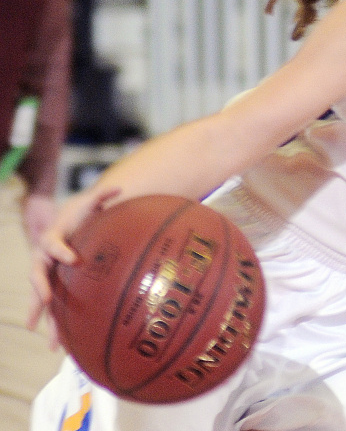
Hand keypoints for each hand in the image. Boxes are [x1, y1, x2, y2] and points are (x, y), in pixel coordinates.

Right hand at [27, 188, 120, 345]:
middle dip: (41, 289)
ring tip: (50, 341)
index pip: (52, 244)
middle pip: (38, 276)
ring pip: (41, 299)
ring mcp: (47, 275)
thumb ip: (102, 196)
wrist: (69, 225)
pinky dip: (53, 326)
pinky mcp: (54, 286)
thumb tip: (118, 188)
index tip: (73, 259)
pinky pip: (51, 307)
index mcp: (52, 238)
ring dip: (44, 318)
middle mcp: (44, 259)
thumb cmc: (81, 214)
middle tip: (46, 300)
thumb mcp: (89, 202)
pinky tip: (58, 347)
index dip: (60, 250)